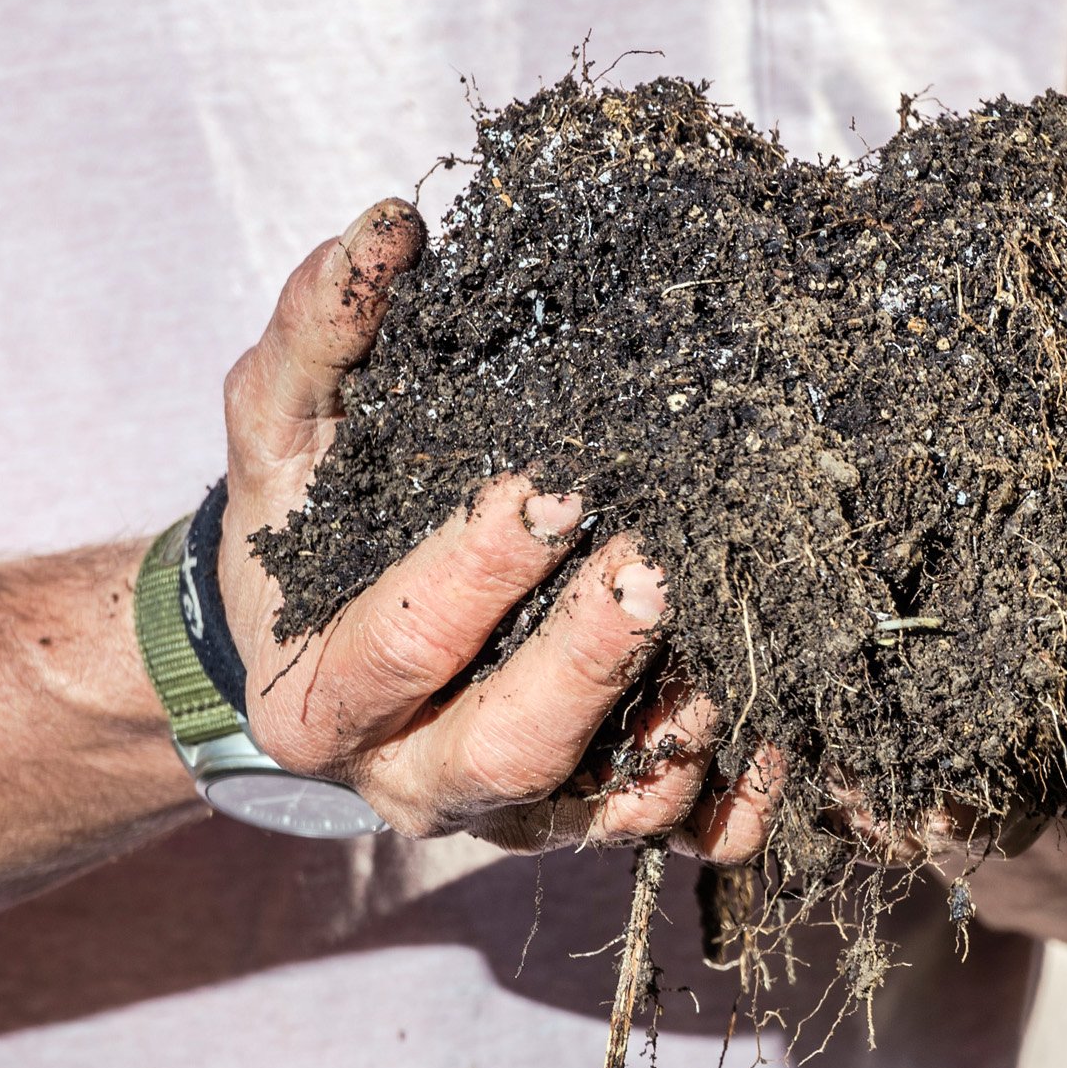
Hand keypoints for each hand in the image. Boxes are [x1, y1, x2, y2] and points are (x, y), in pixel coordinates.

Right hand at [205, 202, 771, 855]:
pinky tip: (783, 730)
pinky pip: (676, 839)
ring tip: (737, 629)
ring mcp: (514, 815)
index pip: (402, 646)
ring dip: (678, 724)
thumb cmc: (307, 517)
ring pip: (605, 805)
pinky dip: (733, 800)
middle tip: (658, 562)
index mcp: (324, 699)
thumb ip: (319, 334)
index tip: (549, 482)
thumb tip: (388, 228)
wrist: (319, 631)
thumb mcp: (283, 429)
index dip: (473, 573)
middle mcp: (416, 779)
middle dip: (588, 660)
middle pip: (511, 745)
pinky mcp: (590, 826)